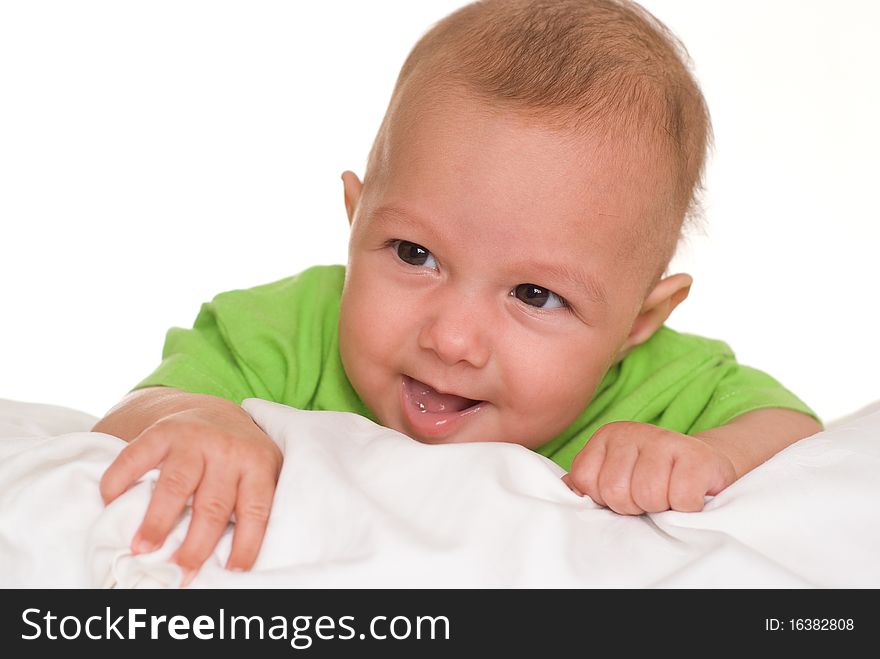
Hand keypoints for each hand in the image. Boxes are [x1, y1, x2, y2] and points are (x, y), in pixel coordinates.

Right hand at [99, 405, 281, 582]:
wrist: (216, 412)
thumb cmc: (240, 457)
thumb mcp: (262, 473)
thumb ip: (252, 506)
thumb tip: (235, 563)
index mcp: (258, 464)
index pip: (255, 509)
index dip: (246, 543)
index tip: (234, 572)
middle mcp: (227, 450)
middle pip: (213, 504)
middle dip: (196, 544)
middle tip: (180, 572)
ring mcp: (193, 438)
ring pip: (177, 484)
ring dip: (157, 520)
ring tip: (143, 549)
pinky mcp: (161, 432)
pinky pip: (136, 457)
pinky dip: (119, 481)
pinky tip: (111, 503)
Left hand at [562, 421, 735, 514]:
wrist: (708, 470)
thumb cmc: (654, 480)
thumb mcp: (613, 477)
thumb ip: (586, 484)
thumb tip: (562, 493)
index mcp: (607, 436)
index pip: (585, 481)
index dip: (605, 499)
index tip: (624, 493)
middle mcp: (633, 431)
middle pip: (615, 491)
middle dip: (634, 506)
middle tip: (650, 498)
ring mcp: (666, 440)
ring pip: (647, 496)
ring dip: (660, 508)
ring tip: (668, 496)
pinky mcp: (699, 457)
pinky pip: (681, 500)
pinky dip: (687, 508)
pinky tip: (690, 496)